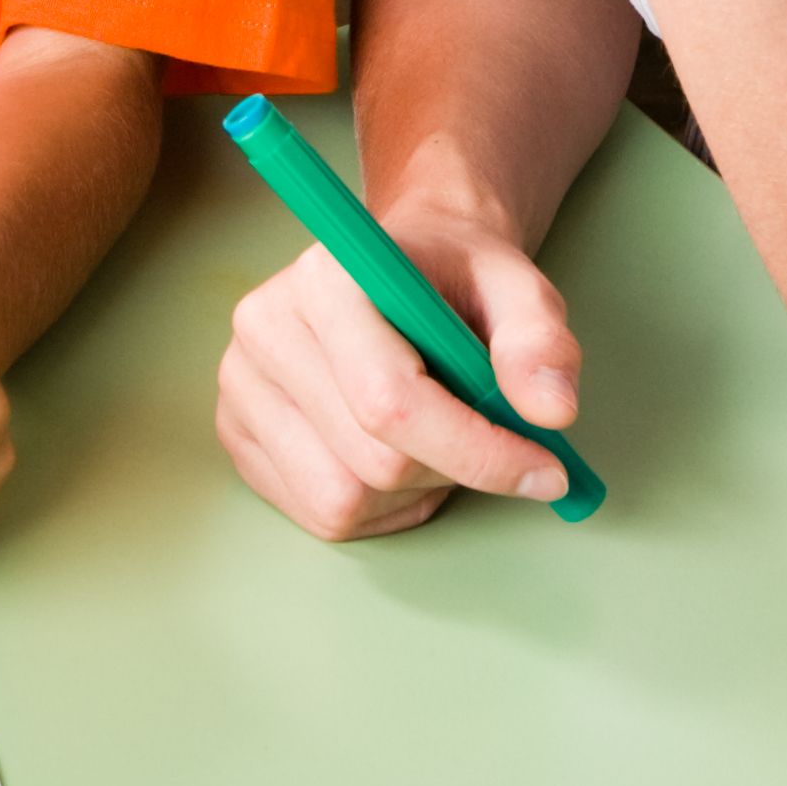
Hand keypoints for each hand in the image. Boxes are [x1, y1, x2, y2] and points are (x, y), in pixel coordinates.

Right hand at [215, 203, 580, 539]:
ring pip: (341, 500)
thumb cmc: (454, 280)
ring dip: (412, 491)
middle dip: (452, 469)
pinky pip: (316, 514)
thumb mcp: (519, 289)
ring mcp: (239, 383)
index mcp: (325, 278)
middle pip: (372, 461)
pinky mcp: (235, 430)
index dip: (477, 451)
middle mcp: (265, 327)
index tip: (546, 471)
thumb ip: (539, 341)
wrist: (395, 271)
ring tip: (433, 436)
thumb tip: (551, 412)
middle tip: (490, 438)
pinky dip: (377, 505)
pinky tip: (394, 452)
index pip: (391, 401)